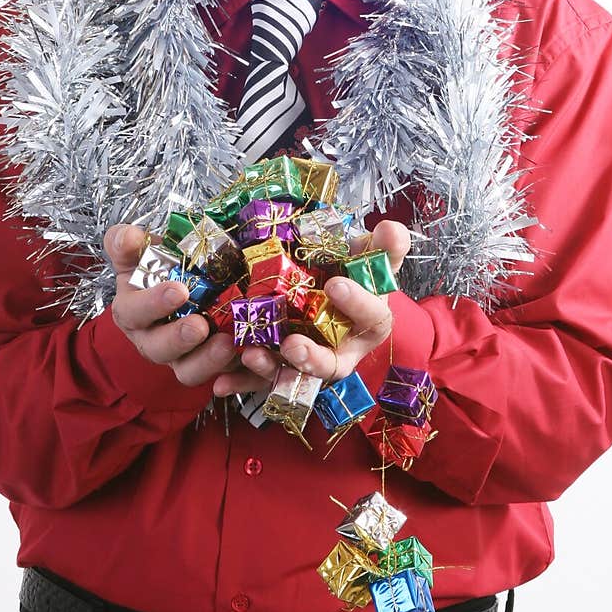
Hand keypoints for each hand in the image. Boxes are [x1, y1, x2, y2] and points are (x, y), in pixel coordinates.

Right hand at [104, 224, 275, 390]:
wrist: (186, 282)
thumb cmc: (159, 269)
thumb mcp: (141, 252)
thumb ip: (128, 243)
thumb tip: (126, 237)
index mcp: (132, 310)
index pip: (133, 312)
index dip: (152, 304)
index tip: (179, 290)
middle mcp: (151, 339)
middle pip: (158, 348)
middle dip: (178, 338)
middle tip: (199, 326)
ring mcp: (178, 357)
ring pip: (186, 370)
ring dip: (205, 360)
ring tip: (226, 344)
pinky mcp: (205, 365)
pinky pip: (214, 374)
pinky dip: (228, 368)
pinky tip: (245, 353)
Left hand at [211, 218, 411, 397]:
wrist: (328, 290)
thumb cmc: (353, 276)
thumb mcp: (369, 257)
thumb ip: (382, 246)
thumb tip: (391, 228)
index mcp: (368, 322)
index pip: (372, 318)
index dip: (357, 304)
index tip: (335, 284)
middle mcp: (341, 349)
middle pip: (332, 364)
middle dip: (312, 358)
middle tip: (292, 345)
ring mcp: (308, 361)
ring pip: (293, 373)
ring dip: (271, 369)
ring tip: (252, 356)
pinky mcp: (279, 367)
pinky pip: (260, 380)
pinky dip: (241, 382)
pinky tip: (220, 383)